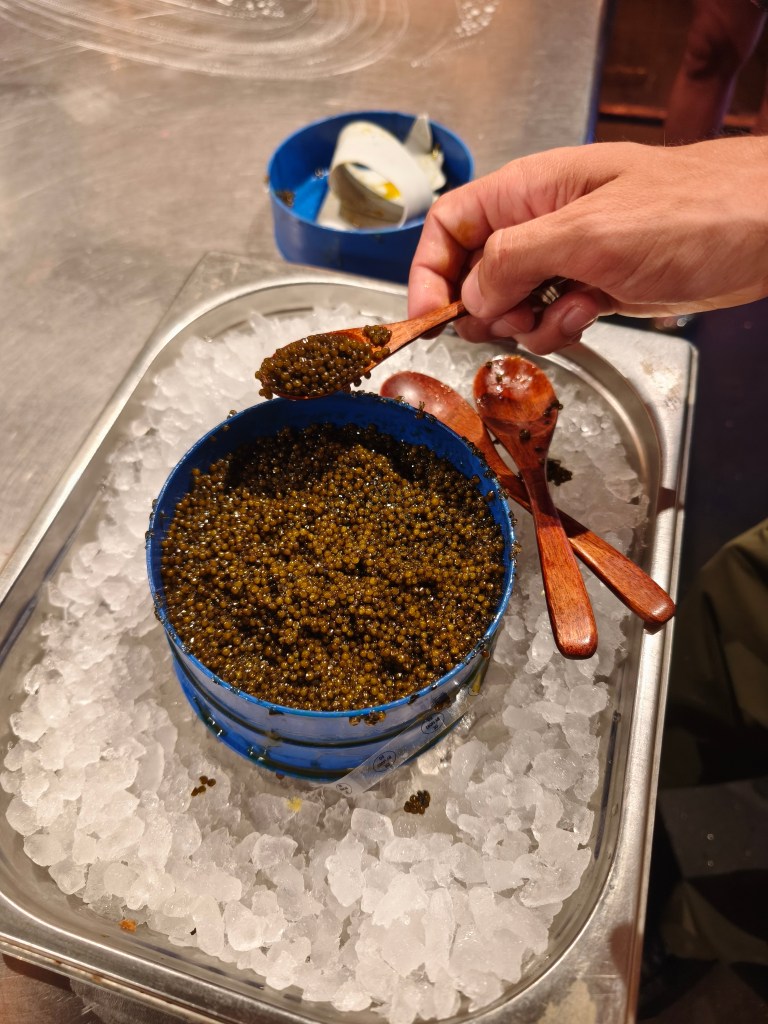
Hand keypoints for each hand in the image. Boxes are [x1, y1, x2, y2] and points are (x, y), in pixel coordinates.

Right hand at [408, 137, 767, 352]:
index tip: (427, 317)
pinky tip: (589, 315)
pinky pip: (549, 320)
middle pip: (475, 271)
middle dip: (481, 306)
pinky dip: (558, 329)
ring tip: (564, 313)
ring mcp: (568, 259)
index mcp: (529, 192)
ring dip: (525, 323)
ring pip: (510, 304)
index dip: (429, 271)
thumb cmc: (690, 211)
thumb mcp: (588, 232)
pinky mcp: (594, 289)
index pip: (451, 226)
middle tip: (504, 322)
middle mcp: (541, 224)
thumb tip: (470, 295)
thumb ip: (515, 261)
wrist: (762, 232)